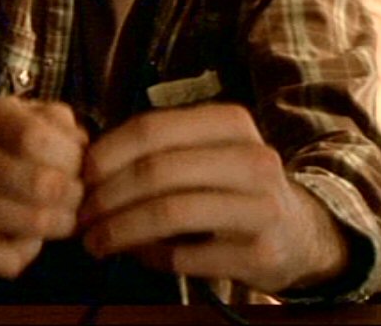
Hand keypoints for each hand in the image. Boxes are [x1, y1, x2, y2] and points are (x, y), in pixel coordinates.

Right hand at [0, 96, 88, 278]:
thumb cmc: (1, 152)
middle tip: (74, 200)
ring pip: (34, 222)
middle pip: (43, 184)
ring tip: (59, 220)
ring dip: (60, 226)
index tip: (75, 169)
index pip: (40, 139)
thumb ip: (60, 124)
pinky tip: (25, 239)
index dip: (71, 159)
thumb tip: (83, 149)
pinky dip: (30, 252)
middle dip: (74, 197)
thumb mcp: (30, 120)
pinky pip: (11, 259)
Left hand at [78, 103, 348, 293]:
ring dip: (120, 230)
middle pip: (156, 171)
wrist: (300, 233)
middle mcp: (253, 158)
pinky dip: (150, 257)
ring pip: (169, 212)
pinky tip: (136, 255)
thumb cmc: (232, 186)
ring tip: (94, 241)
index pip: (152, 129)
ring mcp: (262, 207)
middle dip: (106, 196)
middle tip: (80, 216)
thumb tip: (83, 163)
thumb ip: (156, 148)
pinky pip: (185, 256)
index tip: (80, 175)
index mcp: (231, 122)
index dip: (106, 153)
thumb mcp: (206, 151)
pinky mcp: (261, 253)